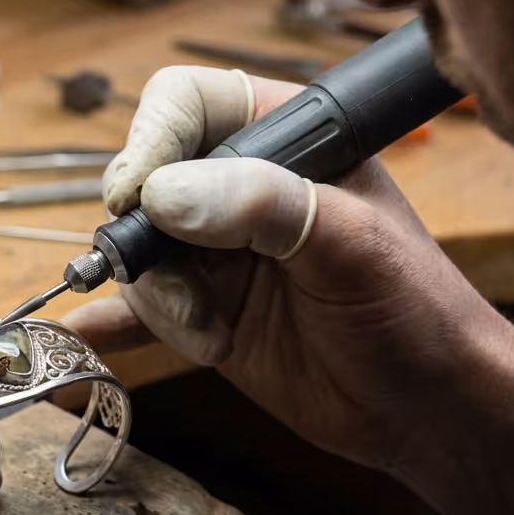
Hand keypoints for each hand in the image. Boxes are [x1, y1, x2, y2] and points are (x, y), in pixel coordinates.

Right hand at [66, 66, 513, 514]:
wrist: (426, 411)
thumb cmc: (414, 312)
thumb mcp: (350, 245)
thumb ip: (262, 206)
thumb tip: (162, 195)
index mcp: (285, 139)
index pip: (187, 104)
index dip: (153, 143)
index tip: (143, 197)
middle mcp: (240, 187)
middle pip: (144, 182)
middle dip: (151, 241)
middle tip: (184, 285)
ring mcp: (216, 252)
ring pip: (137, 254)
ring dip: (160, 300)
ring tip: (211, 335)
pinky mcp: (202, 311)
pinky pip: (138, 308)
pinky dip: (113, 322)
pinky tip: (86, 336)